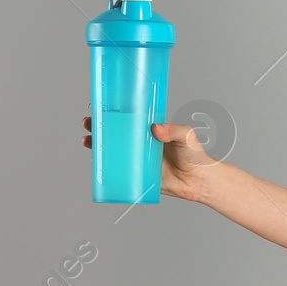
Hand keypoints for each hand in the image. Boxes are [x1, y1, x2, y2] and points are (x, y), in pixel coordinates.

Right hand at [79, 117, 216, 202]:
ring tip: (88, 140)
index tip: (99, 105)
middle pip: (115, 131)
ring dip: (97, 144)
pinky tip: (96, 162)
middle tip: (90, 122)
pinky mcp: (137, 174)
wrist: (198, 181)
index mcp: (150, 128)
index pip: (128, 115)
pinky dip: (104, 165)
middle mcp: (140, 141)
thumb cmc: (195, 154)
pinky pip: (117, 169)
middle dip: (99, 125)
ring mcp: (137, 157)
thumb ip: (172, 130)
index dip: (112, 110)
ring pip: (112, 149)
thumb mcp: (185, 135)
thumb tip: (155, 128)